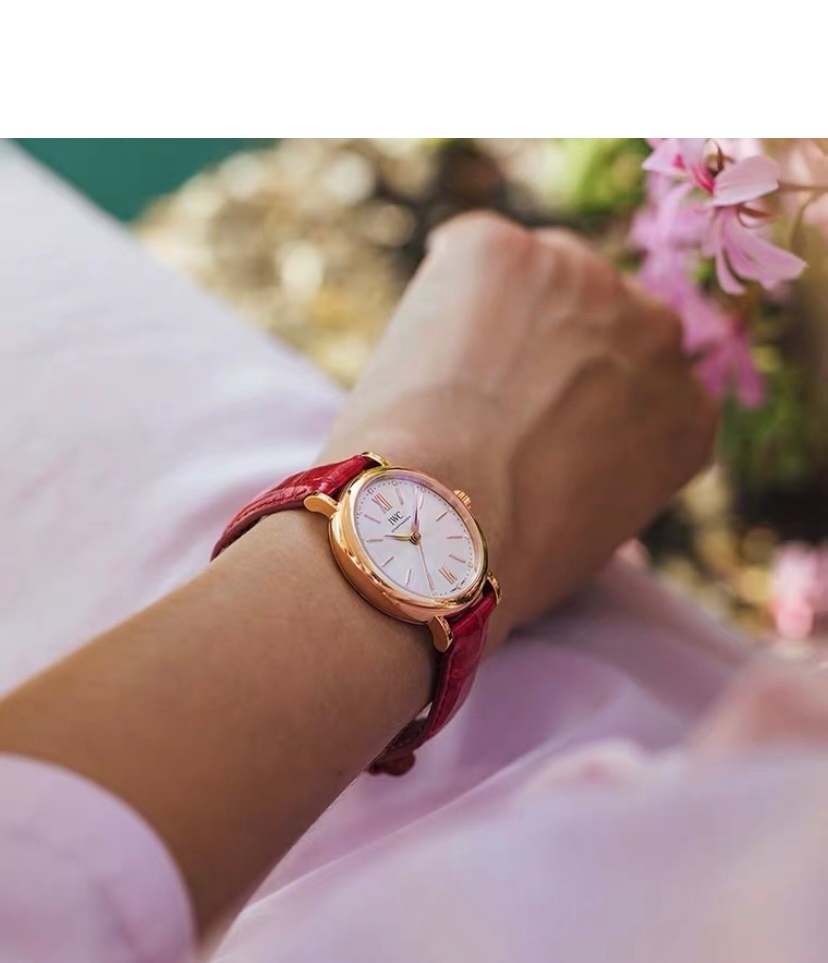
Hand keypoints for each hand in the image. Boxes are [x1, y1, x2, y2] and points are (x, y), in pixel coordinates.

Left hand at [322, 214, 715, 646]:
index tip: (540, 425)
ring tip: (448, 387)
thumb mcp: (589, 533)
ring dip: (500, 316)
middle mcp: (657, 334)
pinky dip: (440, 293)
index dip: (583, 399)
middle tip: (489, 400)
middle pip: (603, 316)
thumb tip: (564, 459)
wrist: (436, 534)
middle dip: (552, 346)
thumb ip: (604, 471)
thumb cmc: (500, 563)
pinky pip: (469, 256)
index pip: (645, 380)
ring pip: (539, 276)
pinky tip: (421, 355)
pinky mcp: (501, 248)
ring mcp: (584, 276)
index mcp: (687, 414)